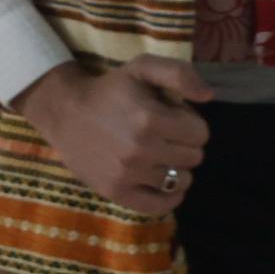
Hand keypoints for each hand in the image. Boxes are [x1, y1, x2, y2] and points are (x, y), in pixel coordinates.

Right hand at [12, 56, 213, 215]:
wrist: (65, 113)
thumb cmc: (110, 90)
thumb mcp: (143, 67)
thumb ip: (180, 74)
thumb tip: (209, 96)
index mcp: (150, 118)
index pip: (201, 134)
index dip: (192, 124)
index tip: (176, 119)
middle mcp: (140, 150)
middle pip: (194, 157)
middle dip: (186, 145)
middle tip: (166, 136)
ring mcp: (127, 174)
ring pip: (181, 181)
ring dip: (178, 168)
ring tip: (161, 156)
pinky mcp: (115, 192)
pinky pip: (158, 206)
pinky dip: (170, 198)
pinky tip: (165, 184)